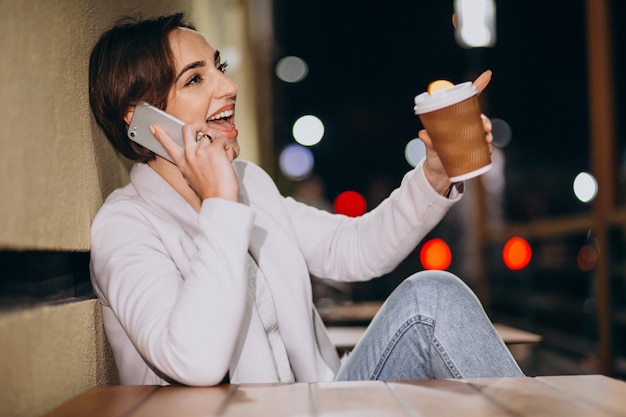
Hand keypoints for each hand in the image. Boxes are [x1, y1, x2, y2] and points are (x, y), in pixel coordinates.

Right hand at [150, 122, 238, 201]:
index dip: (160, 135)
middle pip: (188, 128)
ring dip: (219, 140)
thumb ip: (193, 163)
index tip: (153, 128)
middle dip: (198, 125)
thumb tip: (203, 151)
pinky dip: (227, 146)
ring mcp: (200, 151)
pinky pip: (222, 139)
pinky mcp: (213, 150)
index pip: (168, 146)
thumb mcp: (192, 177)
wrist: (219, 198)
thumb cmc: (210, 191)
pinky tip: (227, 156)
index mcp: (182, 163)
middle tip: (205, 129)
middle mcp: (189, 155)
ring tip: (223, 153)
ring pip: (210, 133)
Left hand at [419, 70, 493, 194]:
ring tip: (487, 139)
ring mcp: (471, 139)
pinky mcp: (475, 152)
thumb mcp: (430, 148)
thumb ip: (428, 141)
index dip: (479, 86)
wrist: (437, 174)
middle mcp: (465, 127)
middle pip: (479, 117)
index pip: (468, 101)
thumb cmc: (433, 156)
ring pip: (484, 132)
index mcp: (455, 120)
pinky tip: (487, 150)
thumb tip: (422, 133)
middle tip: (485, 127)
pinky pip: (485, 147)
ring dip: (488, 134)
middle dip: (485, 120)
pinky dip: (488, 148)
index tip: (488, 74)